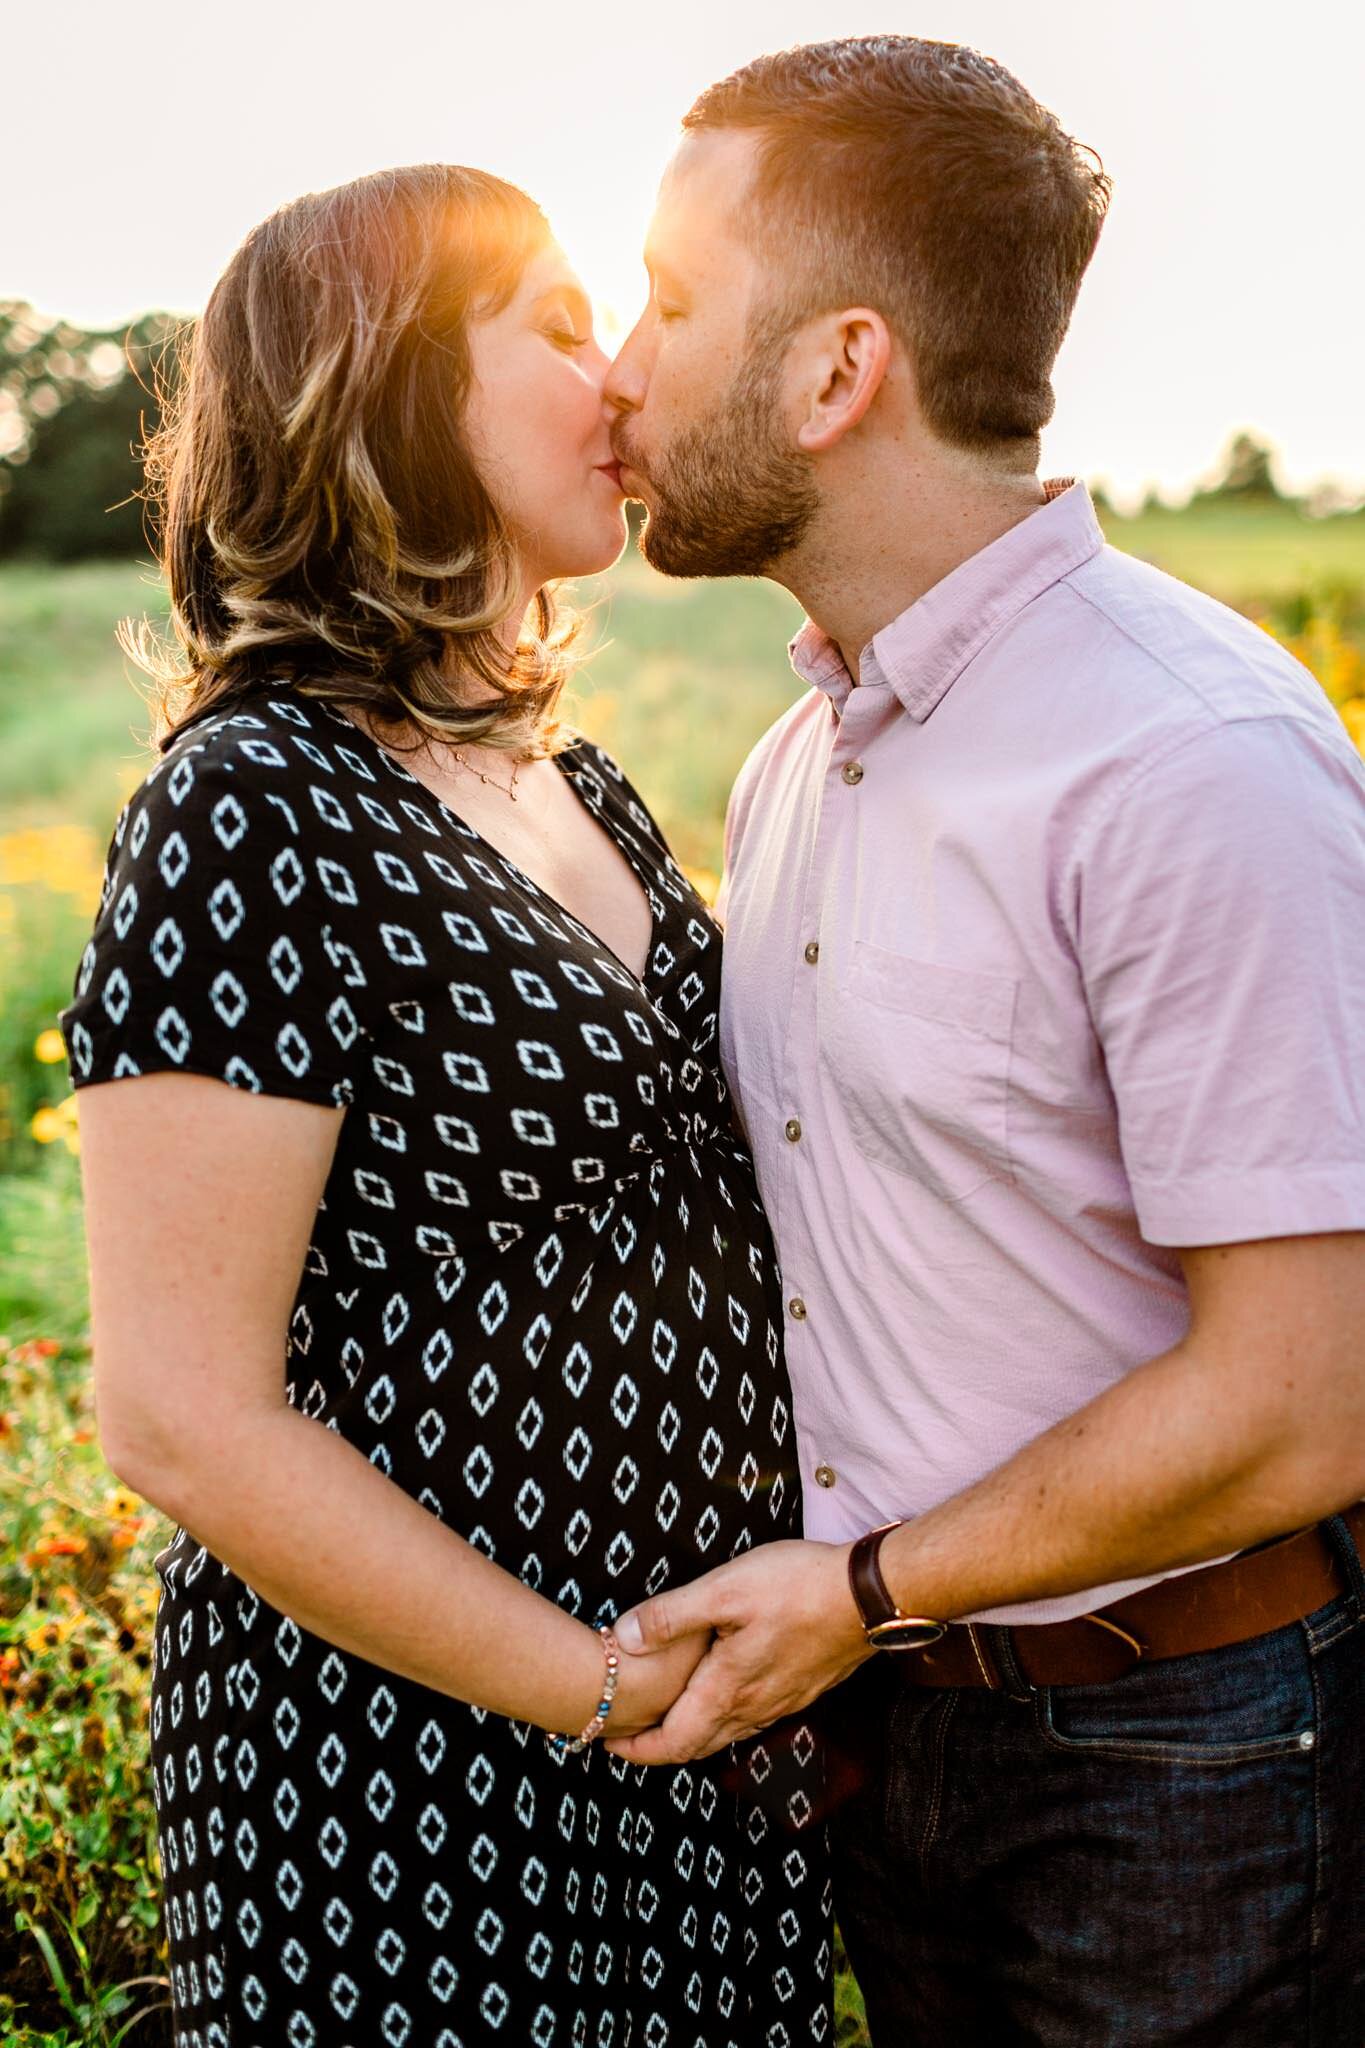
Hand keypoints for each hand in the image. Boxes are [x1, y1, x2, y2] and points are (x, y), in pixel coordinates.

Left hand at [603, 1539, 872, 1763]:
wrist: (869, 1595)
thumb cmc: (796, 1587)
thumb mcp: (724, 1591)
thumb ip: (670, 1617)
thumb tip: (622, 1639)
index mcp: (727, 1689)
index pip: (673, 1741)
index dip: (637, 1749)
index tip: (608, 1743)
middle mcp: (754, 1707)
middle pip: (697, 1745)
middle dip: (659, 1746)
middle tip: (627, 1734)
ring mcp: (781, 1701)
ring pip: (727, 1734)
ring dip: (692, 1733)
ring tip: (667, 1715)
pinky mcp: (802, 1688)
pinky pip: (753, 1719)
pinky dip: (724, 1718)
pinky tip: (724, 1696)